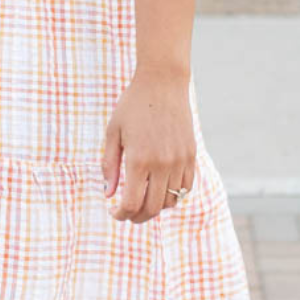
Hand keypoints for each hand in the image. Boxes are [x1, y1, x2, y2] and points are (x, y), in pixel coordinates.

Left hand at [101, 68, 196, 223]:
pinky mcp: (191, 155)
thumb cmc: (132, 105)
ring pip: (171, 201)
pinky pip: (186, 187)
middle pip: (152, 208)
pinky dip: (173, 195)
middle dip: (137, 217)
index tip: (114, 213)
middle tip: (127, 214)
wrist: (163, 83)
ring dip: (156, 208)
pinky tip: (160, 190)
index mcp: (138, 159)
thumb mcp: (113, 133)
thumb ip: (109, 165)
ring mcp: (179, 161)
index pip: (131, 203)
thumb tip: (108, 193)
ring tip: (143, 201)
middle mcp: (161, 164)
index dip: (121, 214)